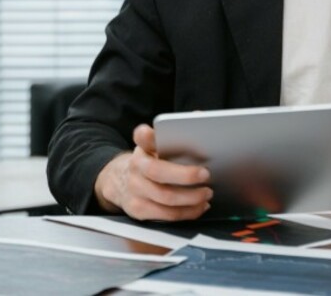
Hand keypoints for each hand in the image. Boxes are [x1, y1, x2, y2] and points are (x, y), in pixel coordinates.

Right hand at [94, 124, 212, 220]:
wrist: (122, 182)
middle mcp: (136, 166)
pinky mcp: (138, 209)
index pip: (141, 137)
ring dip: (191, 197)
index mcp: (143, 147)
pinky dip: (187, 212)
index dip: (145, 135)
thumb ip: (176, 133)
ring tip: (207, 193)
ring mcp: (135, 189)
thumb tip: (199, 116)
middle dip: (185, 175)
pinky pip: (166, 215)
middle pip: (157, 171)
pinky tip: (199, 206)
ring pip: (165, 197)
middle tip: (206, 174)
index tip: (149, 132)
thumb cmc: (152, 161)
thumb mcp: (159, 145)